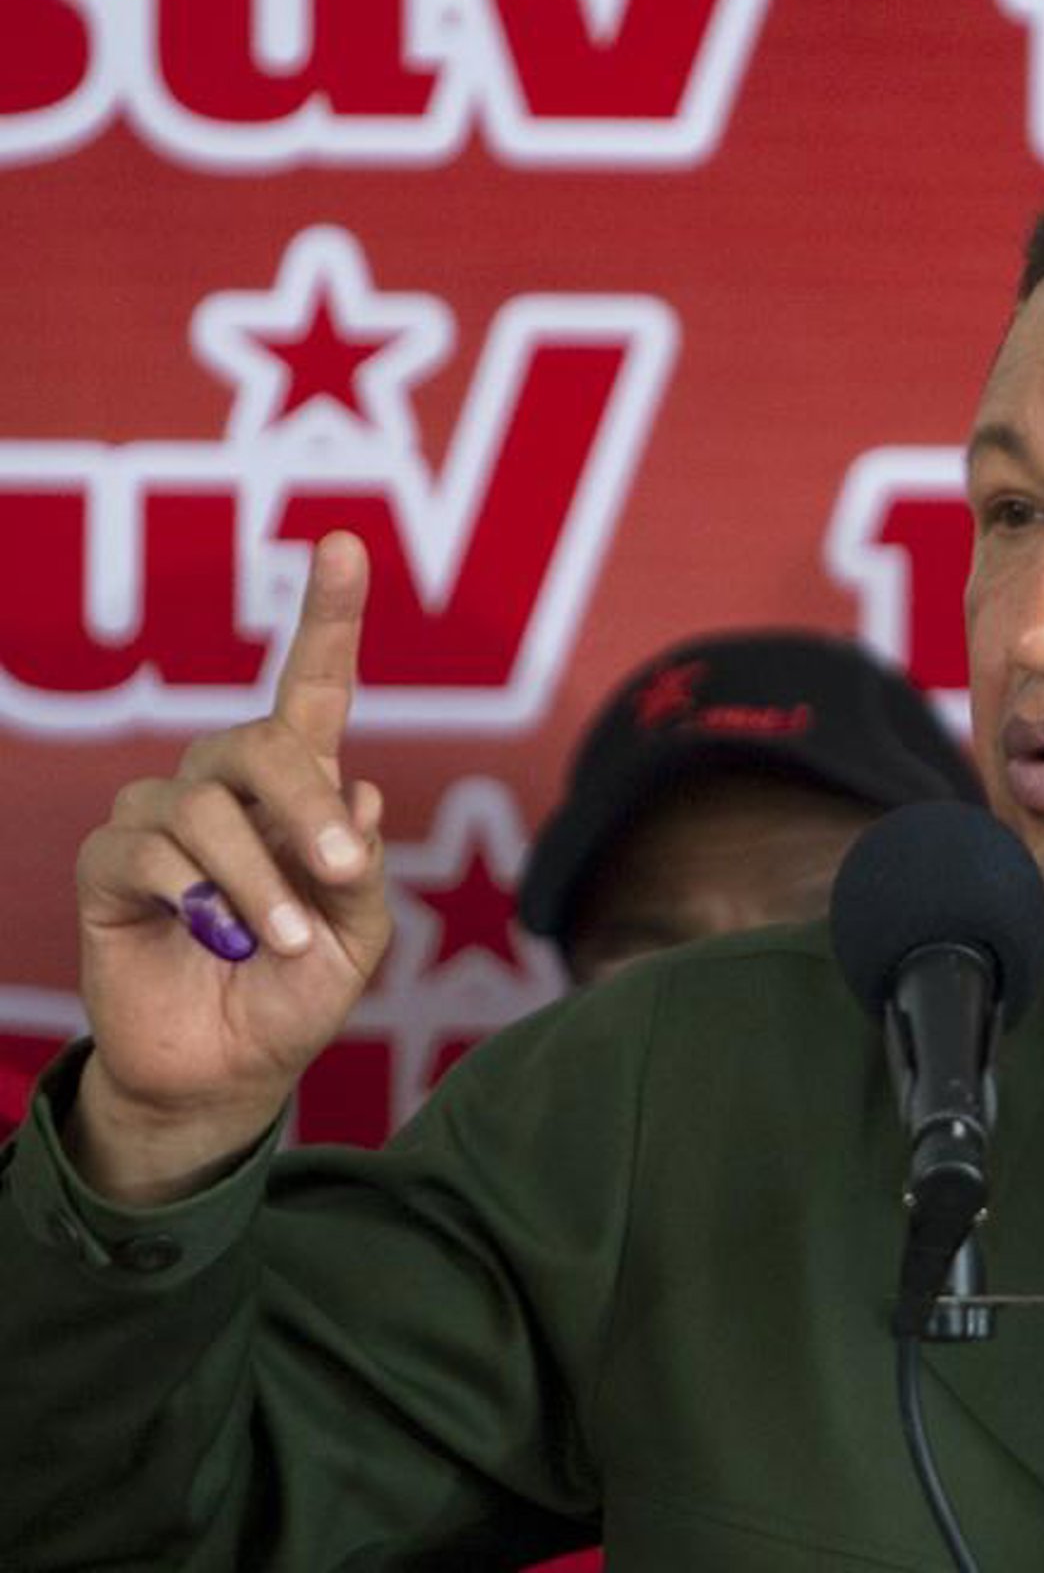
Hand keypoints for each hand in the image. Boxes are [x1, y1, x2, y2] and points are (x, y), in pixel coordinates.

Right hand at [68, 532, 390, 1200]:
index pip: (313, 687)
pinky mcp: (111, 864)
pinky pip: (148, 850)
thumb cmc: (296, 990)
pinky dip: (195, 895)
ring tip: (278, 942)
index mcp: (298, 787)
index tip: (347, 543)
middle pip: (262, 743)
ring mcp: (162, 816)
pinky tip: (212, 934)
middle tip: (340, 876)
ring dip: (255, 880)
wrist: (226, 1071)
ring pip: (207, 809)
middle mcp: (227, 783)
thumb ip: (360, 870)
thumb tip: (356, 795)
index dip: (329, 615)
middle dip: (305, 807)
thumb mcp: (357, 937)